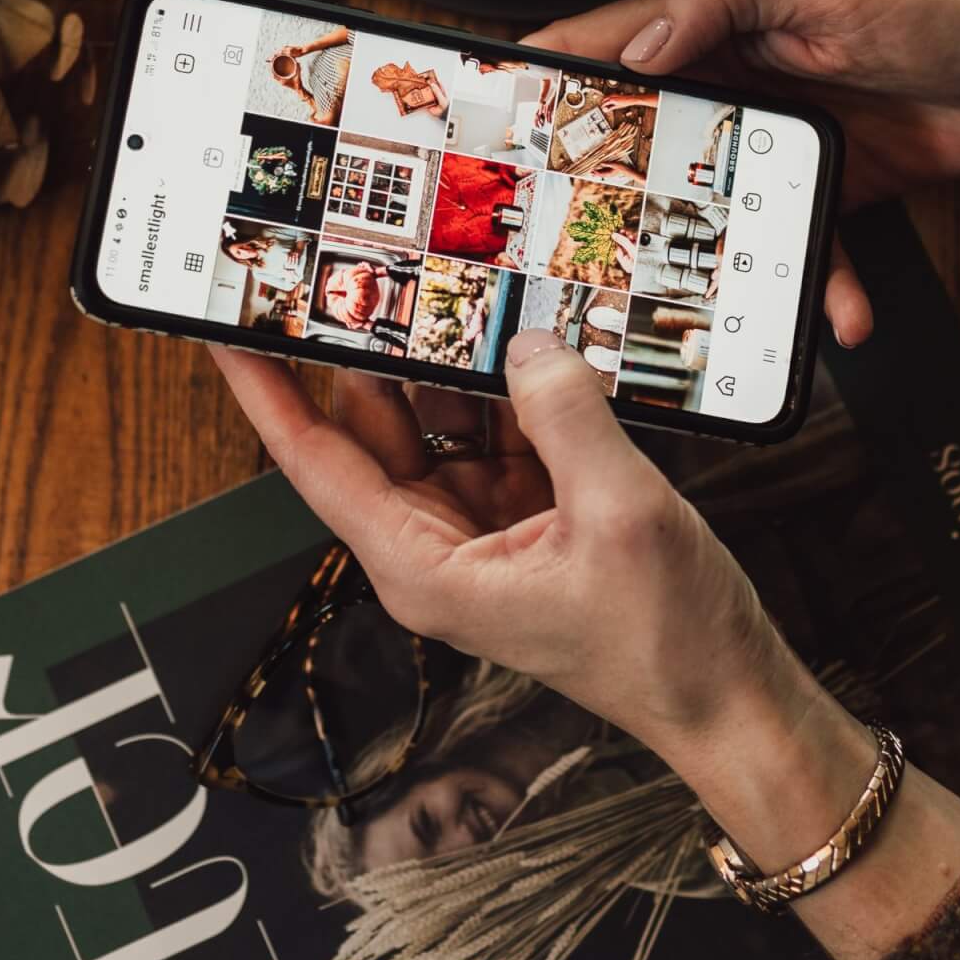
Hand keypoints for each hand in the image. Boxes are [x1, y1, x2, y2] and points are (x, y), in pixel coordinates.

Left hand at [211, 333, 840, 764]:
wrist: (728, 695)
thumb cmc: (664, 642)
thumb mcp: (617, 514)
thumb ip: (565, 416)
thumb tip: (527, 343)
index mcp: (423, 564)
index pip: (317, 461)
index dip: (267, 392)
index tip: (230, 331)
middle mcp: (435, 545)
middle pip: (377, 425)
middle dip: (375, 347)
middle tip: (365, 263)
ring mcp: (481, 526)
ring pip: (441, 419)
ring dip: (457, 359)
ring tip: (457, 280)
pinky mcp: (528, 514)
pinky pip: (501, 430)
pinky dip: (516, 387)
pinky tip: (530, 336)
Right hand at [529, 0, 959, 345]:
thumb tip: (635, 50)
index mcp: (713, 20)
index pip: (603, 45)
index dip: (541, 82)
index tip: (488, 132)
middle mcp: (731, 82)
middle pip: (642, 146)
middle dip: (602, 202)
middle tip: (563, 260)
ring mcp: (776, 143)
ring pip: (714, 215)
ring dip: (708, 267)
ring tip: (692, 323)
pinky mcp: (826, 191)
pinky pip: (800, 248)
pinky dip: (818, 289)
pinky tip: (840, 322)